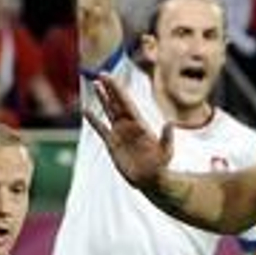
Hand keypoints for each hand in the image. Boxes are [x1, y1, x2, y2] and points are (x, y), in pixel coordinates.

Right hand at [85, 74, 171, 189]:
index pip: (126, 103)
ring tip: (95, 85)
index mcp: (140, 124)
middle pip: (117, 103)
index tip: (109, 77)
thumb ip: (166, 137)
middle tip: (101, 74)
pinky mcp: (112, 144)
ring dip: (102, 98)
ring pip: (109, 111)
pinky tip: (85, 110)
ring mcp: (120, 133)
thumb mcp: (165, 151)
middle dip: (110, 88)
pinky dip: (93, 120)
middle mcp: (129, 126)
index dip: (117, 90)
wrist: (151, 180)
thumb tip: (169, 123)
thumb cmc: (161, 166)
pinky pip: (101, 129)